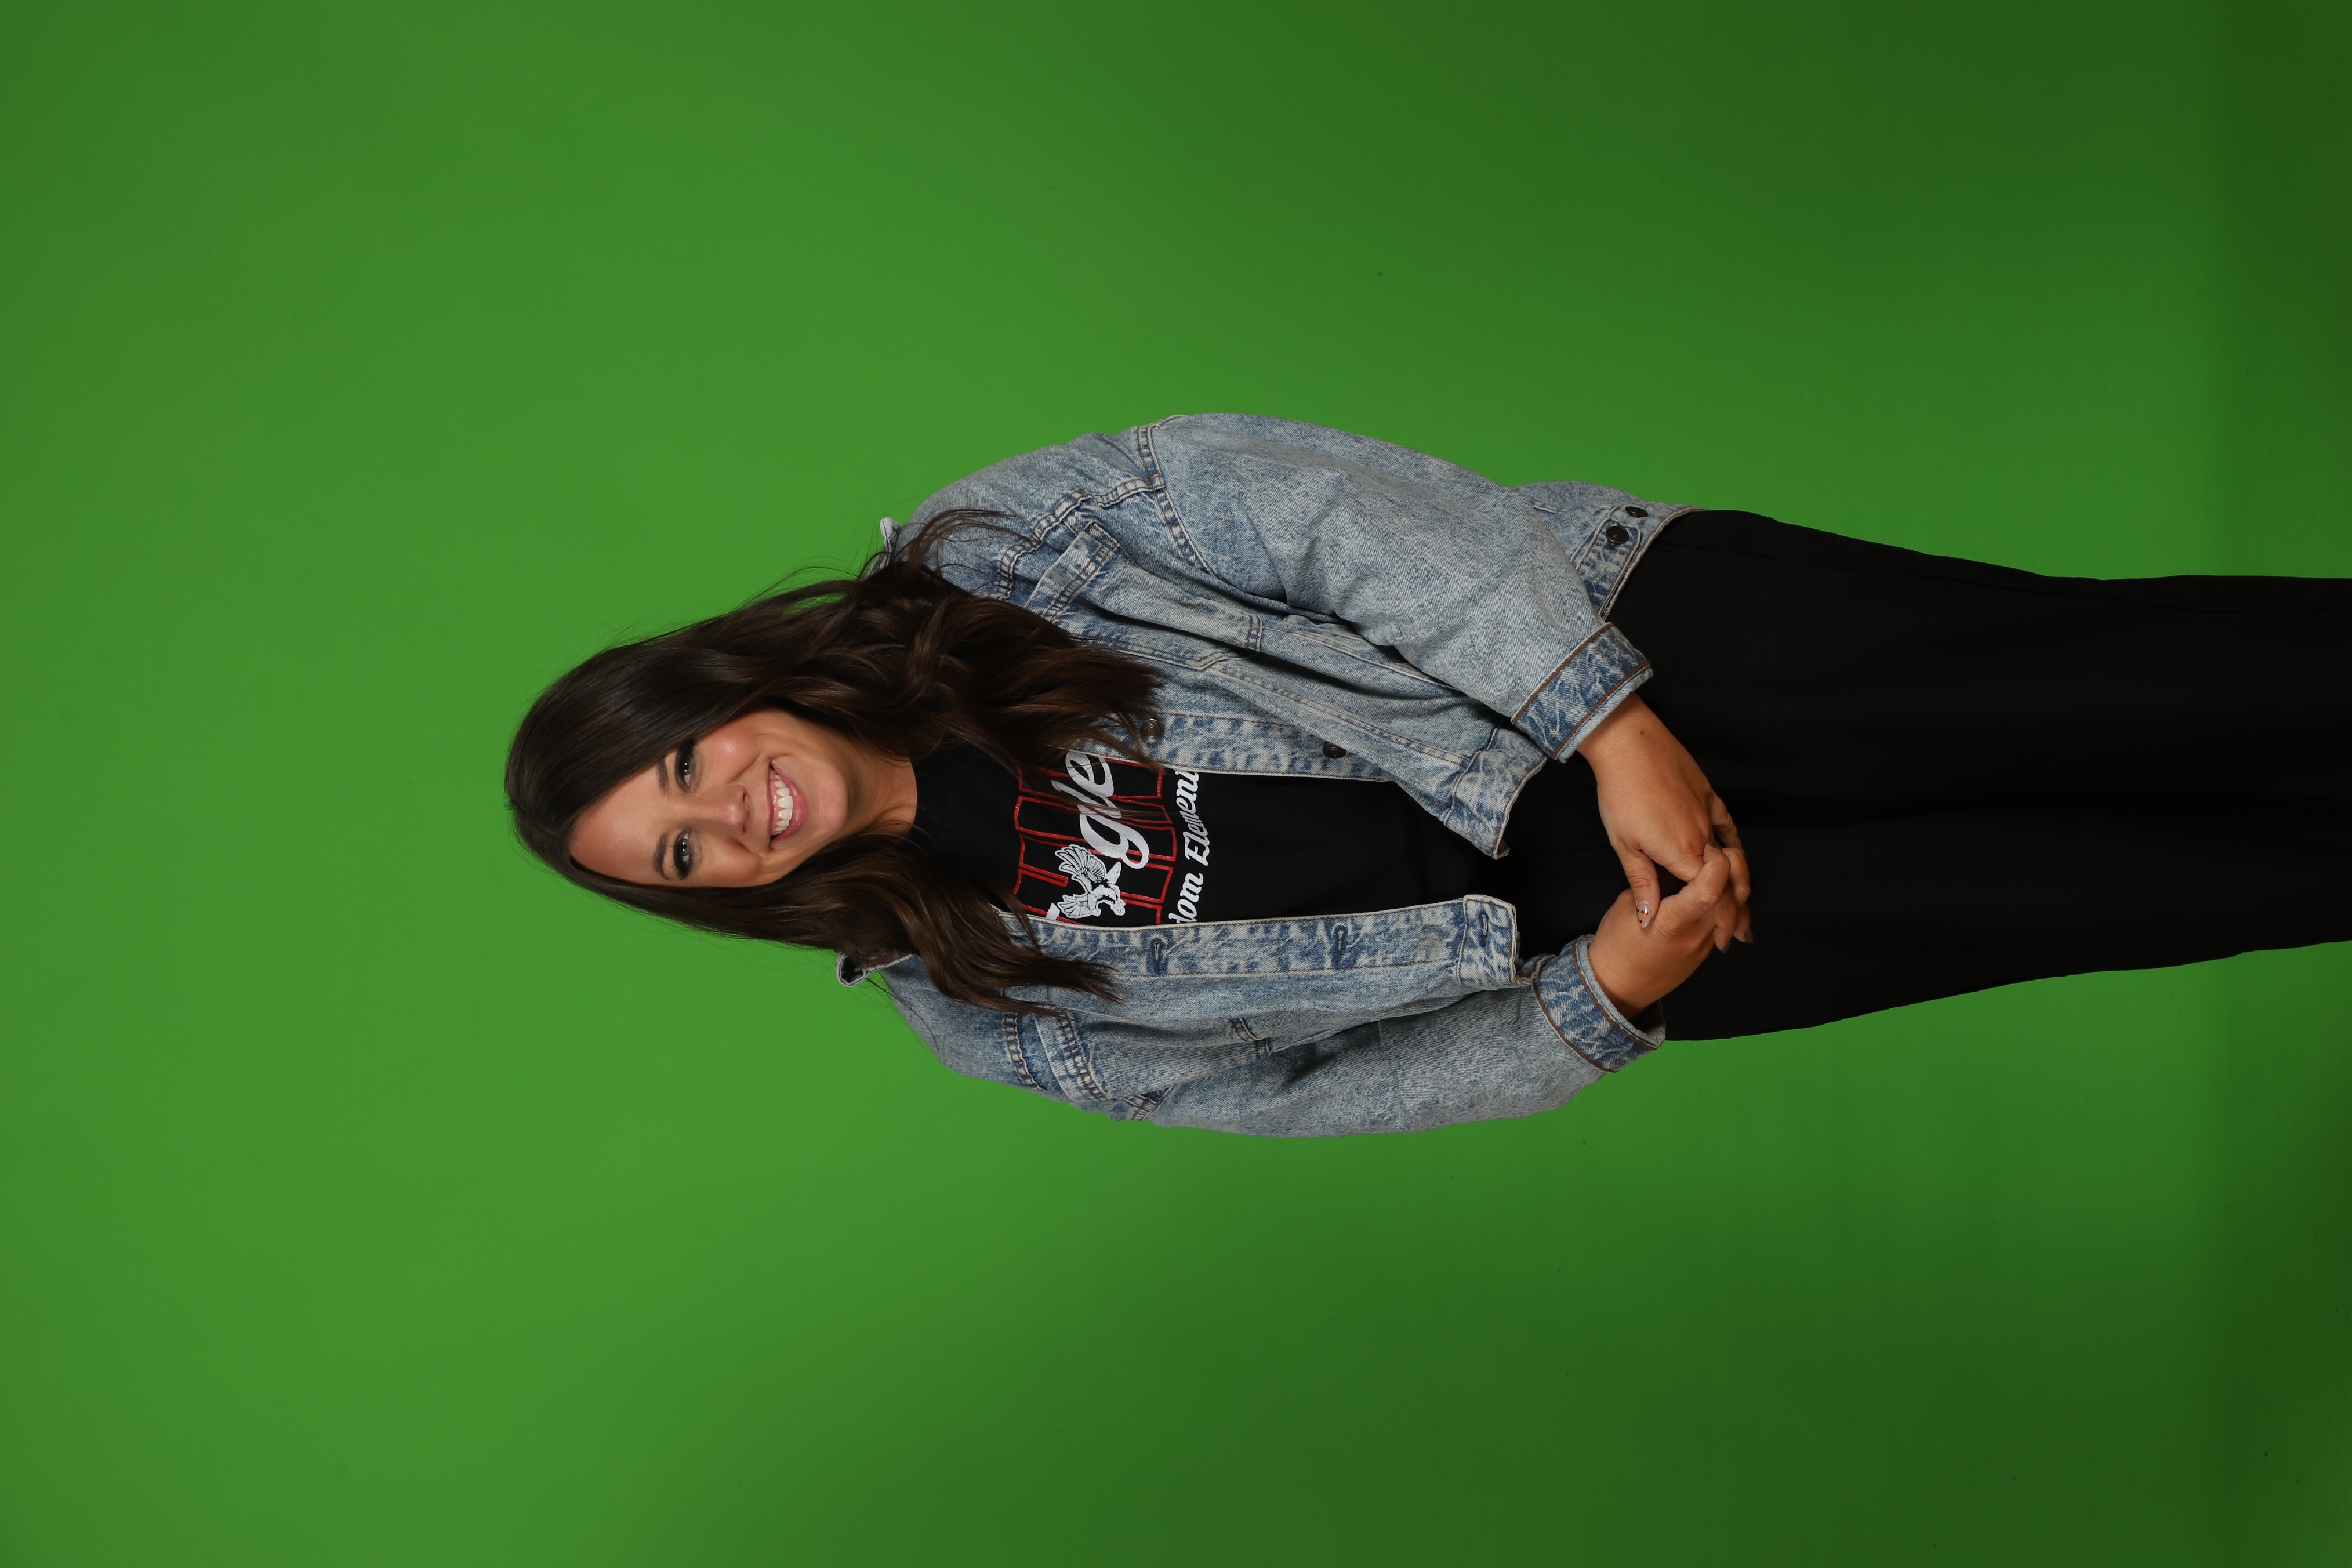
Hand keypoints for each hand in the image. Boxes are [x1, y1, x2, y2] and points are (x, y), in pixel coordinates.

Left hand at [1578, 694, 1751, 947]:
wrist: (1630, 744)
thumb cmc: (1620, 795)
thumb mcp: (1625, 845)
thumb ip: (1643, 885)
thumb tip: (1650, 919)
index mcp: (1682, 855)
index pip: (1710, 897)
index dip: (1720, 921)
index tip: (1724, 941)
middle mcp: (1702, 837)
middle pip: (1726, 881)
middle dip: (1735, 911)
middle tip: (1739, 934)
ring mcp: (1708, 814)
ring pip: (1732, 854)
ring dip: (1740, 880)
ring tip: (1744, 901)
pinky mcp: (1708, 795)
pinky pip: (1727, 824)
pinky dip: (1734, 842)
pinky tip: (1736, 854)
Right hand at [1586, 845, 1733, 1014]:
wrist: (1618, 986)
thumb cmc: (1615, 944)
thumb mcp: (1627, 905)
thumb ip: (1656, 884)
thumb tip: (1677, 864)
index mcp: (1673, 921)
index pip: (1711, 890)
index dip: (1717, 863)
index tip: (1706, 849)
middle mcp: (1697, 934)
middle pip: (1733, 897)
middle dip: (1733, 868)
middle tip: (1717, 851)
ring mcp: (1705, 945)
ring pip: (1735, 910)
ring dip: (1731, 884)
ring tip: (1715, 866)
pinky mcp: (1707, 951)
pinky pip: (1725, 922)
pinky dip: (1724, 902)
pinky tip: (1711, 890)